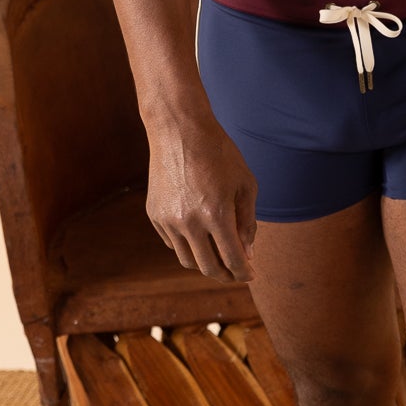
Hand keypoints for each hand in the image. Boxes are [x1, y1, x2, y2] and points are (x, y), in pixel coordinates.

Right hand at [144, 111, 258, 282]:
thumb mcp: (245, 184)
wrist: (179, 130)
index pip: (233, 259)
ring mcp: (168, 219)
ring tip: (218, 258)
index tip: (251, 276)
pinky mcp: (154, 214)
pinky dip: (187, 246)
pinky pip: (172, 242)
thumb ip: (247, 222)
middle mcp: (190, 222)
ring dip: (205, 264)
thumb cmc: (219, 154)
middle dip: (225, 275)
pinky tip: (199, 237)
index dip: (244, 273)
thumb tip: (247, 253)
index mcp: (217, 214)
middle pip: (208, 267)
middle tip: (235, 273)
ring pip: (187, 259)